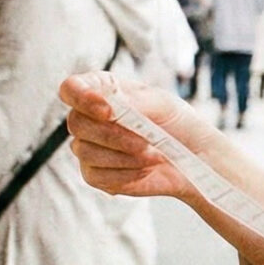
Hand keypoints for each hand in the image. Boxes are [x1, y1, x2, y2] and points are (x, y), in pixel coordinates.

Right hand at [60, 73, 208, 201]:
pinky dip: (124, 174)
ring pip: (85, 151)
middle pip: (76, 123)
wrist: (192, 158)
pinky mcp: (95, 174)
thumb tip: (110, 104)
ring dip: (124, 156)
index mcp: (102, 91)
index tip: (108, 111)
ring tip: (154, 155)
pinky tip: (145, 169)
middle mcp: (89, 118)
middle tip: (147, 141)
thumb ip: (135, 101)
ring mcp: (88, 147)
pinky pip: (96, 176)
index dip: (82, 98)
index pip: (71, 89)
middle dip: (113, 135)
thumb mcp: (163, 104)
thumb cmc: (177, 123)